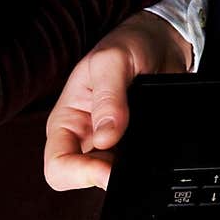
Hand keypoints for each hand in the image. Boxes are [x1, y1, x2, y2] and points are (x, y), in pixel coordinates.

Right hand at [44, 12, 192, 191]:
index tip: (109, 169)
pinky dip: (147, 164)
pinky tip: (155, 148)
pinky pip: (137, 168)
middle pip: (84, 179)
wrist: (162, 41)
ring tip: (145, 148)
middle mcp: (85, 138)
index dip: (80, 174)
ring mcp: (112, 145)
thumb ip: (108, 97)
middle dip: (107, 176)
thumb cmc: (129, 43)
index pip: (57, 165)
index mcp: (67, 120)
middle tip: (132, 163)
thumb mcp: (113, 60)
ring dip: (130, 171)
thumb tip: (105, 139)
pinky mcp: (135, 147)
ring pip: (113, 179)